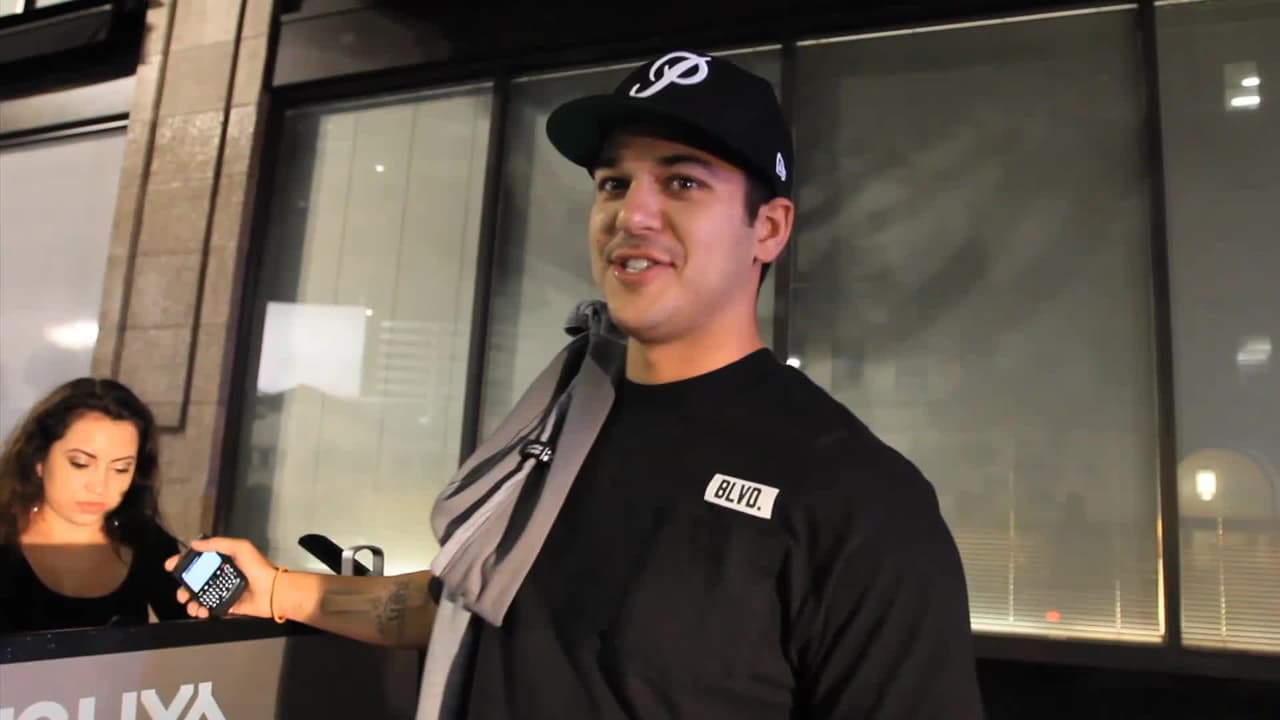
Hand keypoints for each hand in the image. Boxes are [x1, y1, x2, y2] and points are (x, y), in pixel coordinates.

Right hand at [164, 536, 279, 619]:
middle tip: (181, 594)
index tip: (170, 566)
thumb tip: (194, 543)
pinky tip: (200, 612)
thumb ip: (218, 544)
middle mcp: (221, 575)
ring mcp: (223, 591)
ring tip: (190, 606)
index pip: (199, 560)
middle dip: (184, 587)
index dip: (183, 562)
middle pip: (195, 581)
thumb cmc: (257, 568)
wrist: (272, 591)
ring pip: (199, 596)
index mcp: (224, 561)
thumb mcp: (240, 548)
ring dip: (190, 601)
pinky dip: (201, 611)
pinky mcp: (227, 606)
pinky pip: (209, 608)